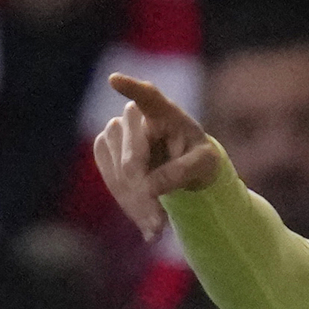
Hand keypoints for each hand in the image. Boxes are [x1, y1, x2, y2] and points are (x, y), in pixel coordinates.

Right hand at [92, 73, 221, 240]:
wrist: (183, 166)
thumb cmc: (199, 157)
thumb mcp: (204, 165)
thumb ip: (181, 172)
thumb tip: (149, 187)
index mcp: (165, 111)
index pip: (147, 96)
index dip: (131, 88)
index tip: (115, 81)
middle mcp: (135, 116)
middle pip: (132, 158)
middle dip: (145, 192)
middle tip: (160, 225)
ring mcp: (115, 130)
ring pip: (119, 173)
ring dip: (137, 204)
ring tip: (157, 227)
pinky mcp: (103, 148)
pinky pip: (111, 180)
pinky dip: (128, 204)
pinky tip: (146, 221)